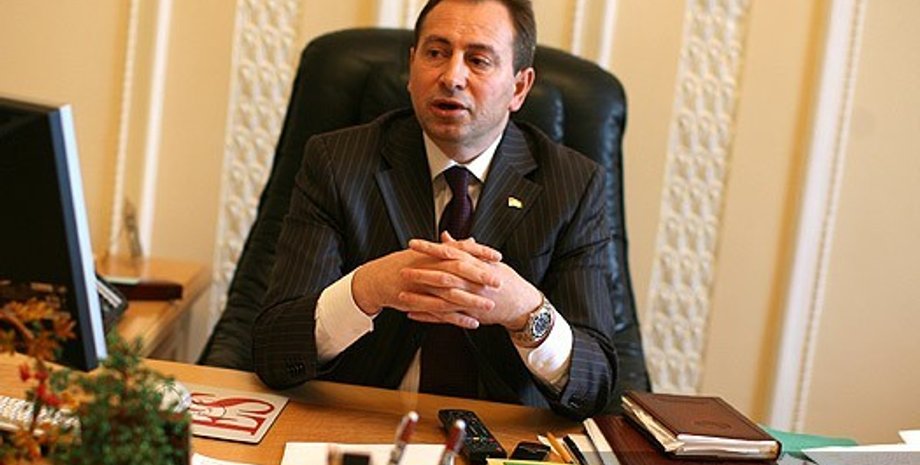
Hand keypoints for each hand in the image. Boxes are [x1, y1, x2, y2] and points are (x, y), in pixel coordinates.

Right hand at [351, 242, 499, 327]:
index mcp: (432, 254)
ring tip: (490, 305)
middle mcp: (429, 268)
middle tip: (498, 281)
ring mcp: (423, 286)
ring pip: (451, 294)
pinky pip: (441, 312)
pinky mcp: (419, 303)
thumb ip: (451, 247)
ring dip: (472, 301)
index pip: (460, 250)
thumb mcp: (426, 253)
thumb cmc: (404, 264)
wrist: (377, 279)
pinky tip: (472, 323)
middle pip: (458, 270)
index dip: (480, 253)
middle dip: (479, 276)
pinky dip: (457, 318)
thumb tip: (471, 241)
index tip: (497, 256)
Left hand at [403, 234, 540, 329]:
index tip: (413, 243)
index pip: (449, 253)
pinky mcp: (469, 315)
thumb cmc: (506, 280)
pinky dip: (428, 316)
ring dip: (421, 297)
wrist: (522, 305)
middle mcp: (472, 282)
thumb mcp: (488, 260)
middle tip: (402, 269)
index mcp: (475, 265)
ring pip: (441, 298)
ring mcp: (471, 300)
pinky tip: (412, 314)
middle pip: (443, 275)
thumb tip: (445, 236)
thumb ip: (464, 248)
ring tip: (401, 294)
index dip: (430, 248)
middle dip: (421, 272)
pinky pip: (446, 317)